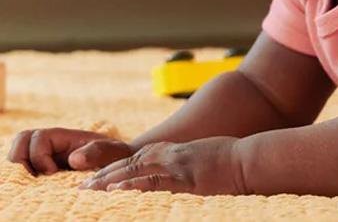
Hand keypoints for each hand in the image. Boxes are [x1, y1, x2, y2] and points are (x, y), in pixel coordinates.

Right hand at [7, 128, 133, 174]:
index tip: (53, 172)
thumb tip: (73, 159)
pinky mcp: (43, 168)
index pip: (37, 137)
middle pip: (20, 141)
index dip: (39, 155)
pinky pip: (24, 168)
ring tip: (35, 182)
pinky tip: (37, 186)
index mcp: (64, 136)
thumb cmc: (115, 155)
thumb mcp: (113, 152)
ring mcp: (44, 155)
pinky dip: (24, 177)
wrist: (119, 164)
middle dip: (21, 160)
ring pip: (17, 154)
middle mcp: (50, 143)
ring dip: (20, 169)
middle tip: (36, 178)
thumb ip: (98, 152)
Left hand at [81, 137, 247, 194]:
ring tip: (88, 190)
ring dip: (109, 181)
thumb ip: (184, 163)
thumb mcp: (203, 156)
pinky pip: (154, 183)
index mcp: (173, 151)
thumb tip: (178, 174)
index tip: (95, 178)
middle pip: (129, 164)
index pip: (135, 158)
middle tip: (81, 186)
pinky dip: (133, 185)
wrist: (251, 158)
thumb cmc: (232, 159)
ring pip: (135, 171)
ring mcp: (177, 166)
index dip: (112, 168)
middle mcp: (170, 155)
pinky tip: (117, 190)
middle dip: (103, 175)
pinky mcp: (185, 179)